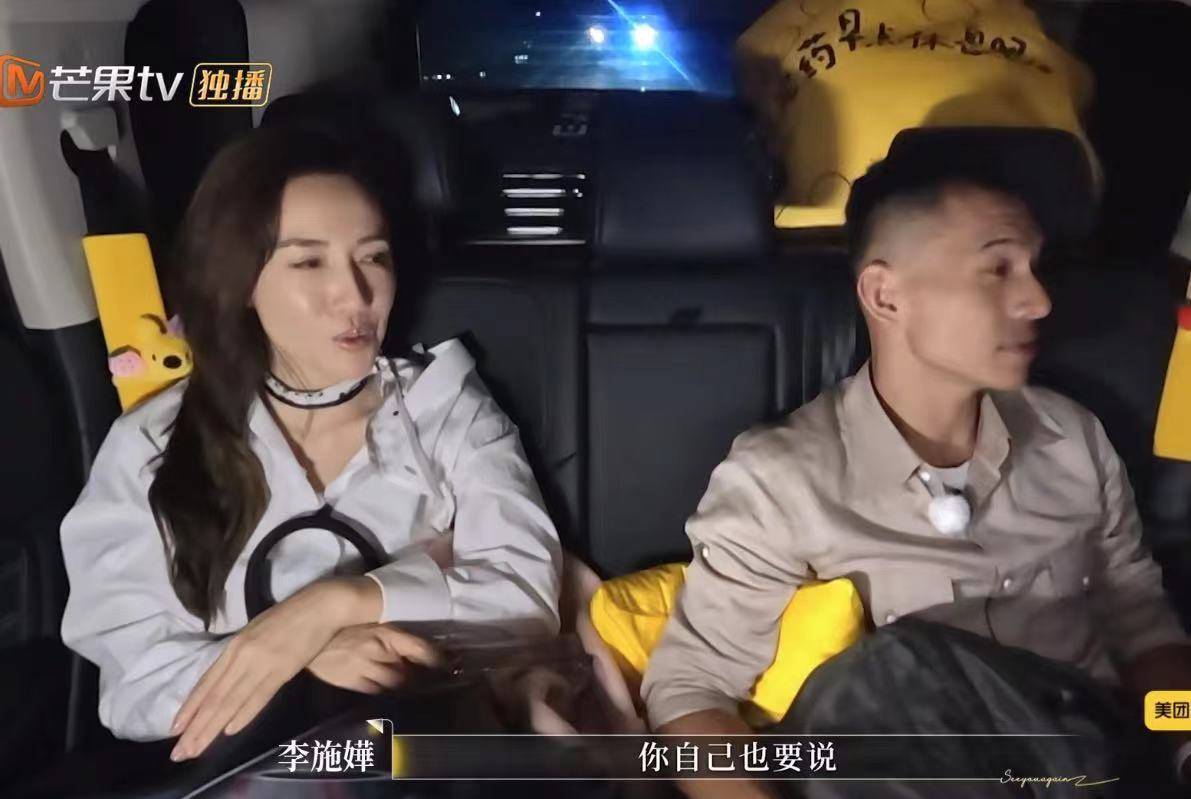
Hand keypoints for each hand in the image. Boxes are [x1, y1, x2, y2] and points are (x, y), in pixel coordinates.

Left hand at [169, 576, 378, 761]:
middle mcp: (242, 656)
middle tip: (179, 753)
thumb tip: (227, 679)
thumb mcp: (256, 631)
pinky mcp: (283, 670)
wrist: (320, 606)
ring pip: (232, 701)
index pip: (206, 683)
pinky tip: (230, 731)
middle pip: (215, 697)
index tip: (174, 730)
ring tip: (196, 750)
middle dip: (196, 728)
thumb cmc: (289, 615)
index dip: (190, 708)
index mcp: (234, 645)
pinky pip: (260, 696)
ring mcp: (262, 663)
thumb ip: (241, 654)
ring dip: (212, 728)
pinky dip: (244, 714)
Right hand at [308, 623, 441, 692]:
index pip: (422, 650)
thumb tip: (417, 640)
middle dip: (420, 676)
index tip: (450, 665)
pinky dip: (385, 692)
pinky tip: (389, 691)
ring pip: (395, 684)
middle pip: (410, 671)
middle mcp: (379, 651)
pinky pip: (375, 692)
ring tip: (411, 686)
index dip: (438, 660)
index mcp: (387, 631)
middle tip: (430, 679)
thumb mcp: (374, 617)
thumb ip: (394, 630)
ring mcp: (364, 668)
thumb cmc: (345, 620)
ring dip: (404, 685)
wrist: (309, 630)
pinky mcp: (351, 681)